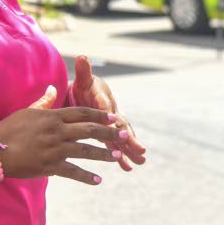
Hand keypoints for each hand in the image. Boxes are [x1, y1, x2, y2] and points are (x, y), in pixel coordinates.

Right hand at [0, 86, 127, 185]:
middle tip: (124, 134)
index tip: (113, 116)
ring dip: (103, 154)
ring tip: (117, 156)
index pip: (81, 113)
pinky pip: (72, 172)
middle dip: (108, 132)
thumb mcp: (26, 111)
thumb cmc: (7, 128)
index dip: (99, 114)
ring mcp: (54, 149)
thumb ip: (44, 102)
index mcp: (52, 116)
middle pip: (88, 130)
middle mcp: (56, 131)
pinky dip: (86, 176)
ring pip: (85, 150)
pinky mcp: (49, 166)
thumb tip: (54, 88)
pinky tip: (98, 180)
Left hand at [70, 56, 146, 170]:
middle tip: (141, 148)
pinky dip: (122, 157)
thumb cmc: (85, 86)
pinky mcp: (109, 134)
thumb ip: (83, 71)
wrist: (87, 93)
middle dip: (130, 138)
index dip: (110, 117)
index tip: (113, 125)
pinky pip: (116, 146)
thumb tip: (82, 57)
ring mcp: (112, 125)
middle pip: (121, 126)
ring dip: (130, 150)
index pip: (106, 107)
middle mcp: (111, 113)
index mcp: (103, 99)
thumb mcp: (83, 80)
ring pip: (122, 138)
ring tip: (140, 161)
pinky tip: (128, 167)